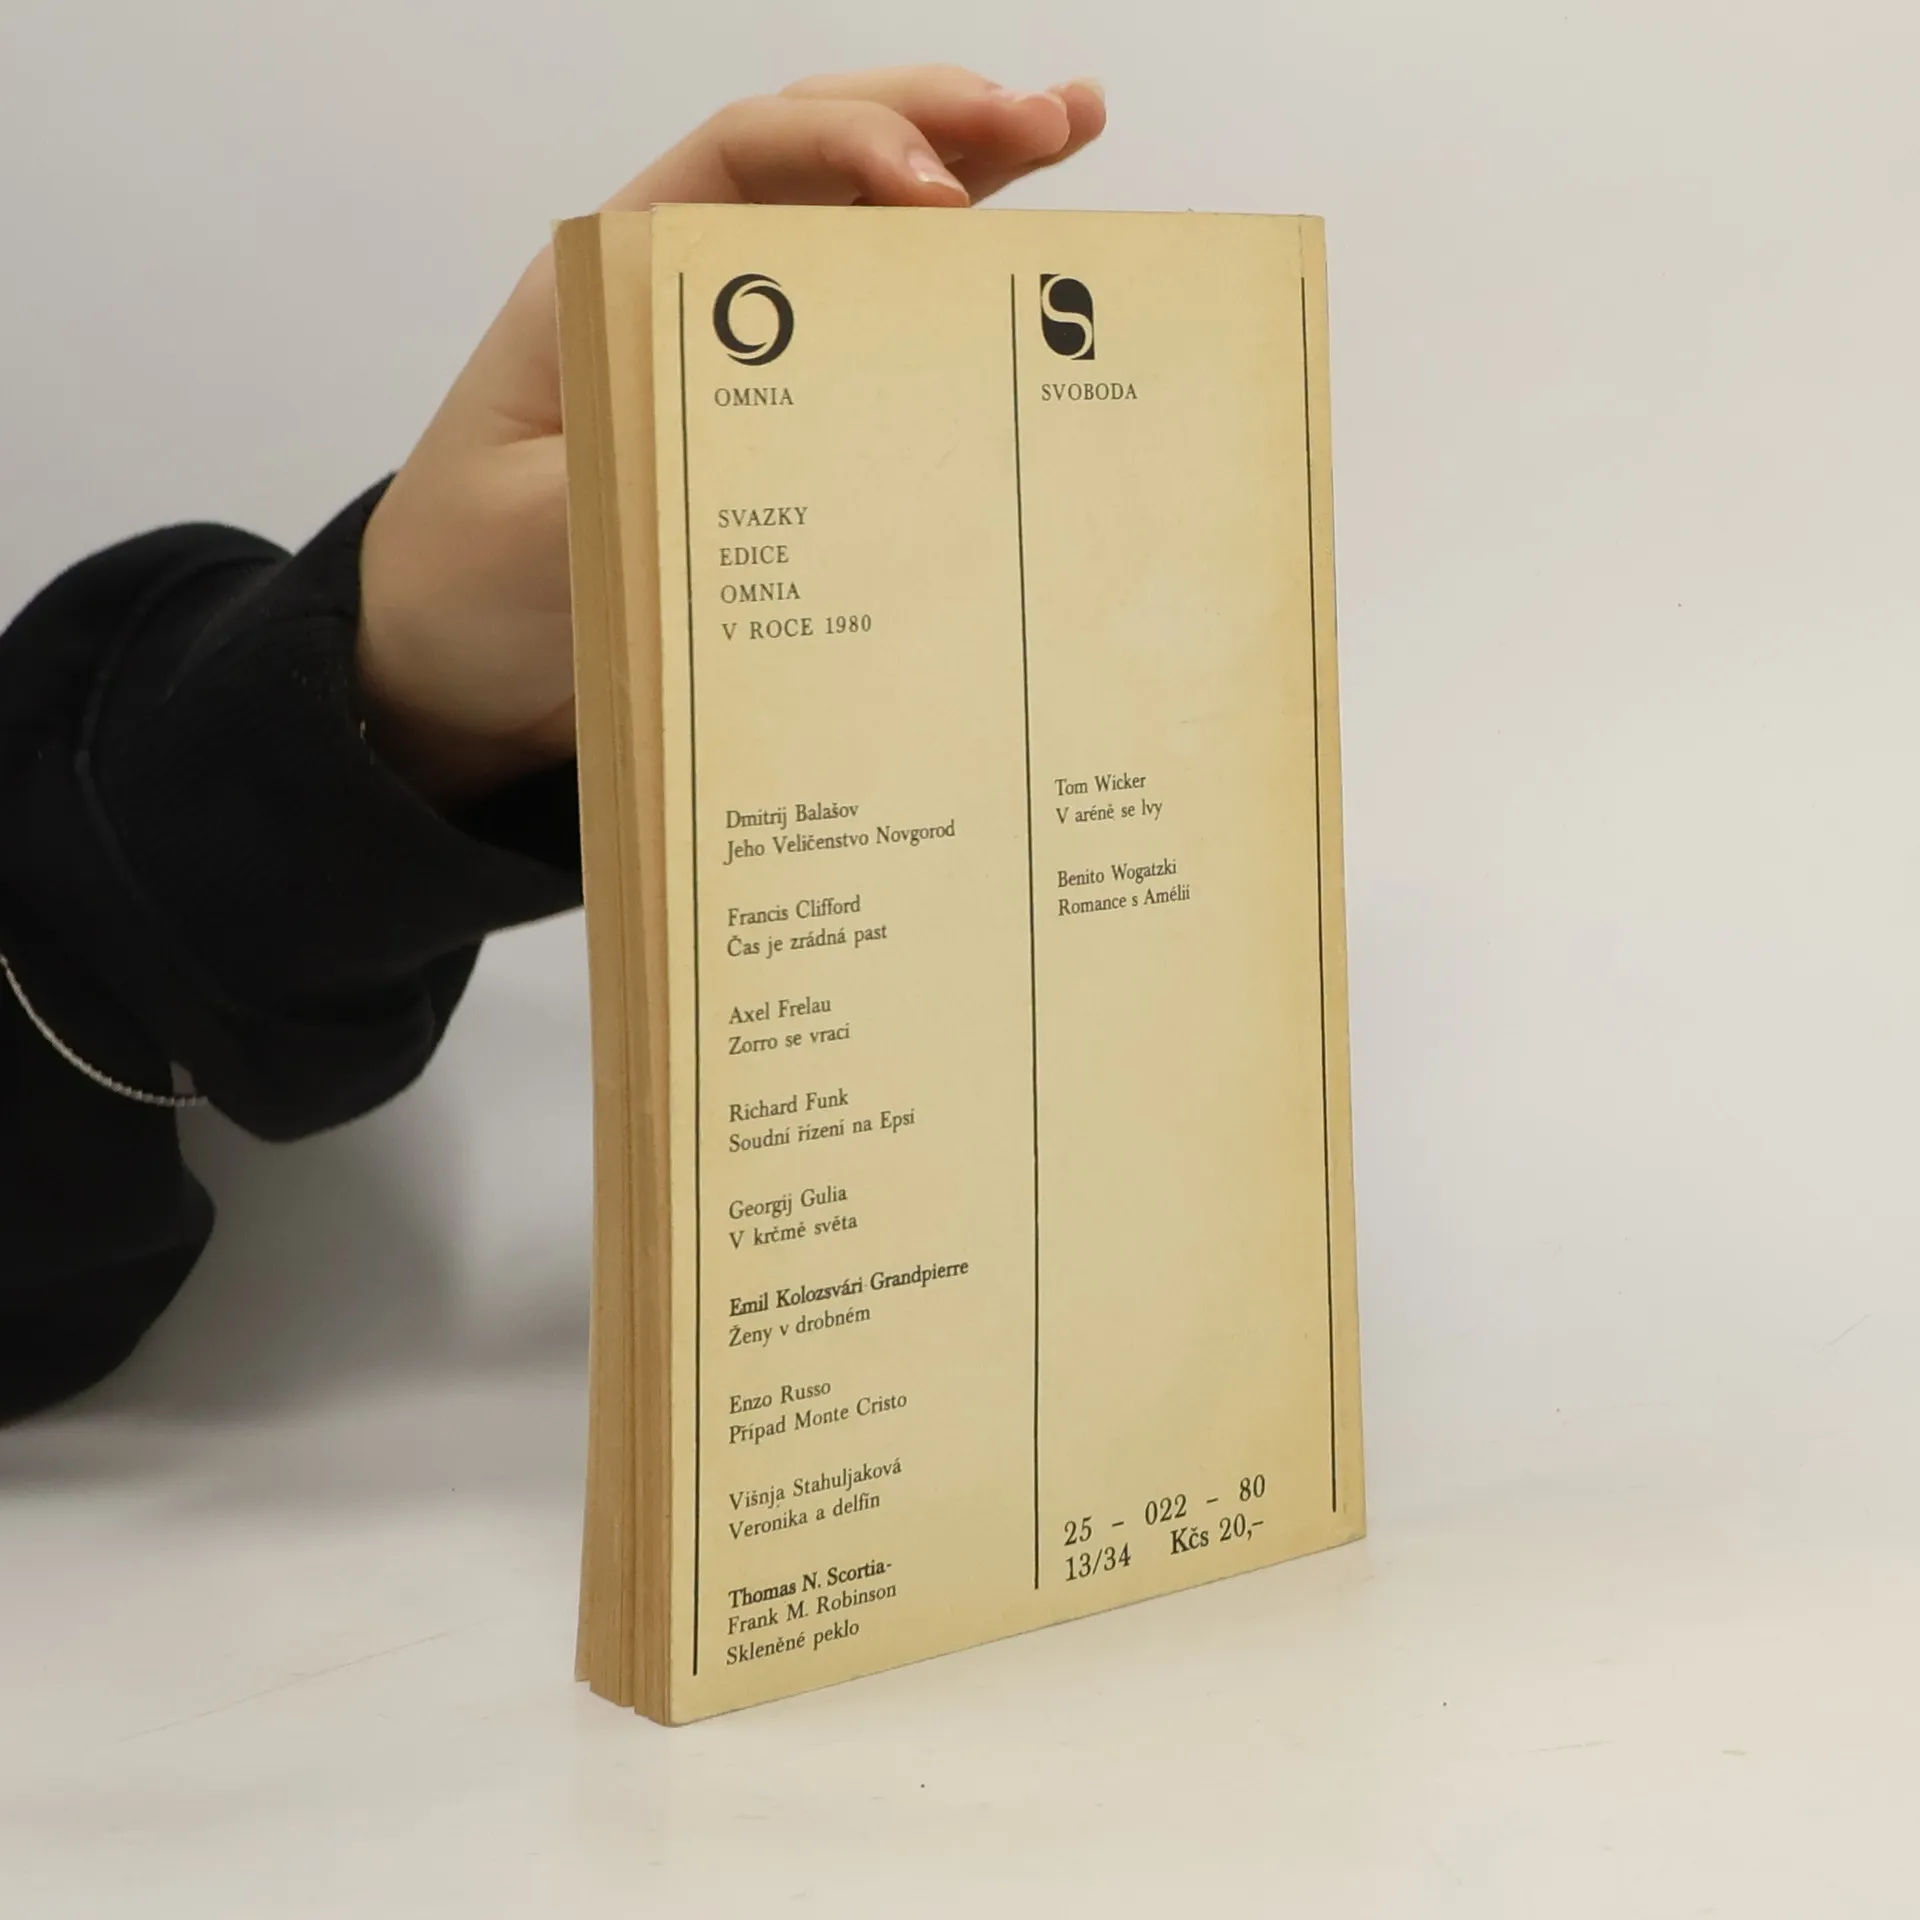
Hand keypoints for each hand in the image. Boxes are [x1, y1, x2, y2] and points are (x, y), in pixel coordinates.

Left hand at [356, 66, 1106, 803]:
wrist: (455, 672)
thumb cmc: (470, 586)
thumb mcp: (542, 527)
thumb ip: (642, 470)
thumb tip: (770, 446)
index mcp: (611, 287)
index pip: (741, 161)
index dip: (848, 148)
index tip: (939, 194)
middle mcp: (682, 303)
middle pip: (818, 168)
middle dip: (939, 127)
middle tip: (1056, 121)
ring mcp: (737, 367)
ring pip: (856, 239)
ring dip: (965, 180)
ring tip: (1070, 131)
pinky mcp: (773, 437)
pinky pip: (867, 349)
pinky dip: (942, 303)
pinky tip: (1012, 274)